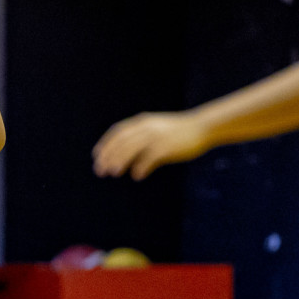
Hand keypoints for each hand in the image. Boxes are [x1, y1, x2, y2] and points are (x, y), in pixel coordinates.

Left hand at [93, 112, 209, 180]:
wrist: (201, 127)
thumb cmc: (179, 133)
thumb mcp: (157, 131)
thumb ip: (142, 142)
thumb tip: (132, 166)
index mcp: (142, 122)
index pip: (117, 132)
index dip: (105, 144)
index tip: (96, 156)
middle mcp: (146, 128)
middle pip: (121, 141)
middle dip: (108, 156)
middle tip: (100, 170)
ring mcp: (156, 136)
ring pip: (132, 148)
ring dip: (120, 160)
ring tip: (113, 173)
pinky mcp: (167, 146)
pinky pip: (149, 157)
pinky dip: (141, 166)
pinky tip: (136, 176)